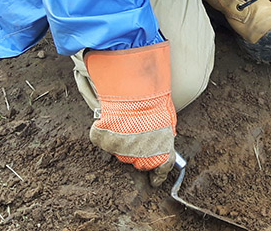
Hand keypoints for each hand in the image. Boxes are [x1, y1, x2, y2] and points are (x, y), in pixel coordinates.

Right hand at [84, 42, 176, 177]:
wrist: (135, 90)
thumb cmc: (154, 101)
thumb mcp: (167, 120)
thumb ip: (163, 135)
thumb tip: (163, 140)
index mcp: (161, 152)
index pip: (162, 168)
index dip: (158, 174)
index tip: (156, 180)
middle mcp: (140, 156)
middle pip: (138, 161)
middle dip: (138, 151)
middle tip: (138, 133)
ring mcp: (120, 150)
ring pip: (120, 151)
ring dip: (122, 140)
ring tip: (125, 122)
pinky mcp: (103, 140)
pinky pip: (102, 139)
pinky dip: (104, 131)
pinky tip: (111, 119)